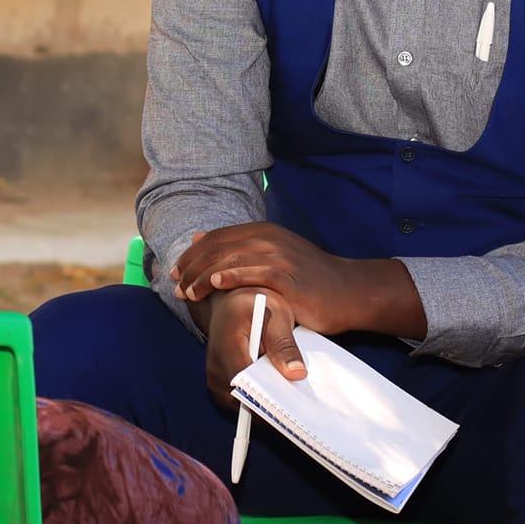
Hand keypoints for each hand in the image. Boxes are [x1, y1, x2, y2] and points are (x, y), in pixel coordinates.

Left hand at [175, 222, 426, 340]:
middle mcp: (268, 238)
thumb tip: (199, 236)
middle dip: (192, 266)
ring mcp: (279, 256)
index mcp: (263, 231)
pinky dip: (232, 275)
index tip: (175, 271)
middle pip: (218, 247)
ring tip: (187, 292)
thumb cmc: (308, 279)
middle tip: (176, 285)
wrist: (349, 291)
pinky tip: (216, 283)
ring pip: (231, 259)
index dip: (192, 253)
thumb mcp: (273, 255)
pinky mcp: (288, 277)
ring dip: (204, 276)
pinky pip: (254, 273)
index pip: (216, 237)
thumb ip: (239, 247)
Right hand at [202, 287, 304, 408]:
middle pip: (243, 401)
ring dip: (264, 403)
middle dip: (270, 406)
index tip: (291, 409)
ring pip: (241, 405)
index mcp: (227, 346)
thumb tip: (297, 374)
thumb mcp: (276, 313)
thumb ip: (284, 344)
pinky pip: (239, 401)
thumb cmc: (254, 302)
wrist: (231, 300)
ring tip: (289, 398)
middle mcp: (215, 366)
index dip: (268, 401)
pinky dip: (257, 399)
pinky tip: (276, 391)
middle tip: (298, 408)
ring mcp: (215, 377)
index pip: (246, 385)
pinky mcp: (219, 384)